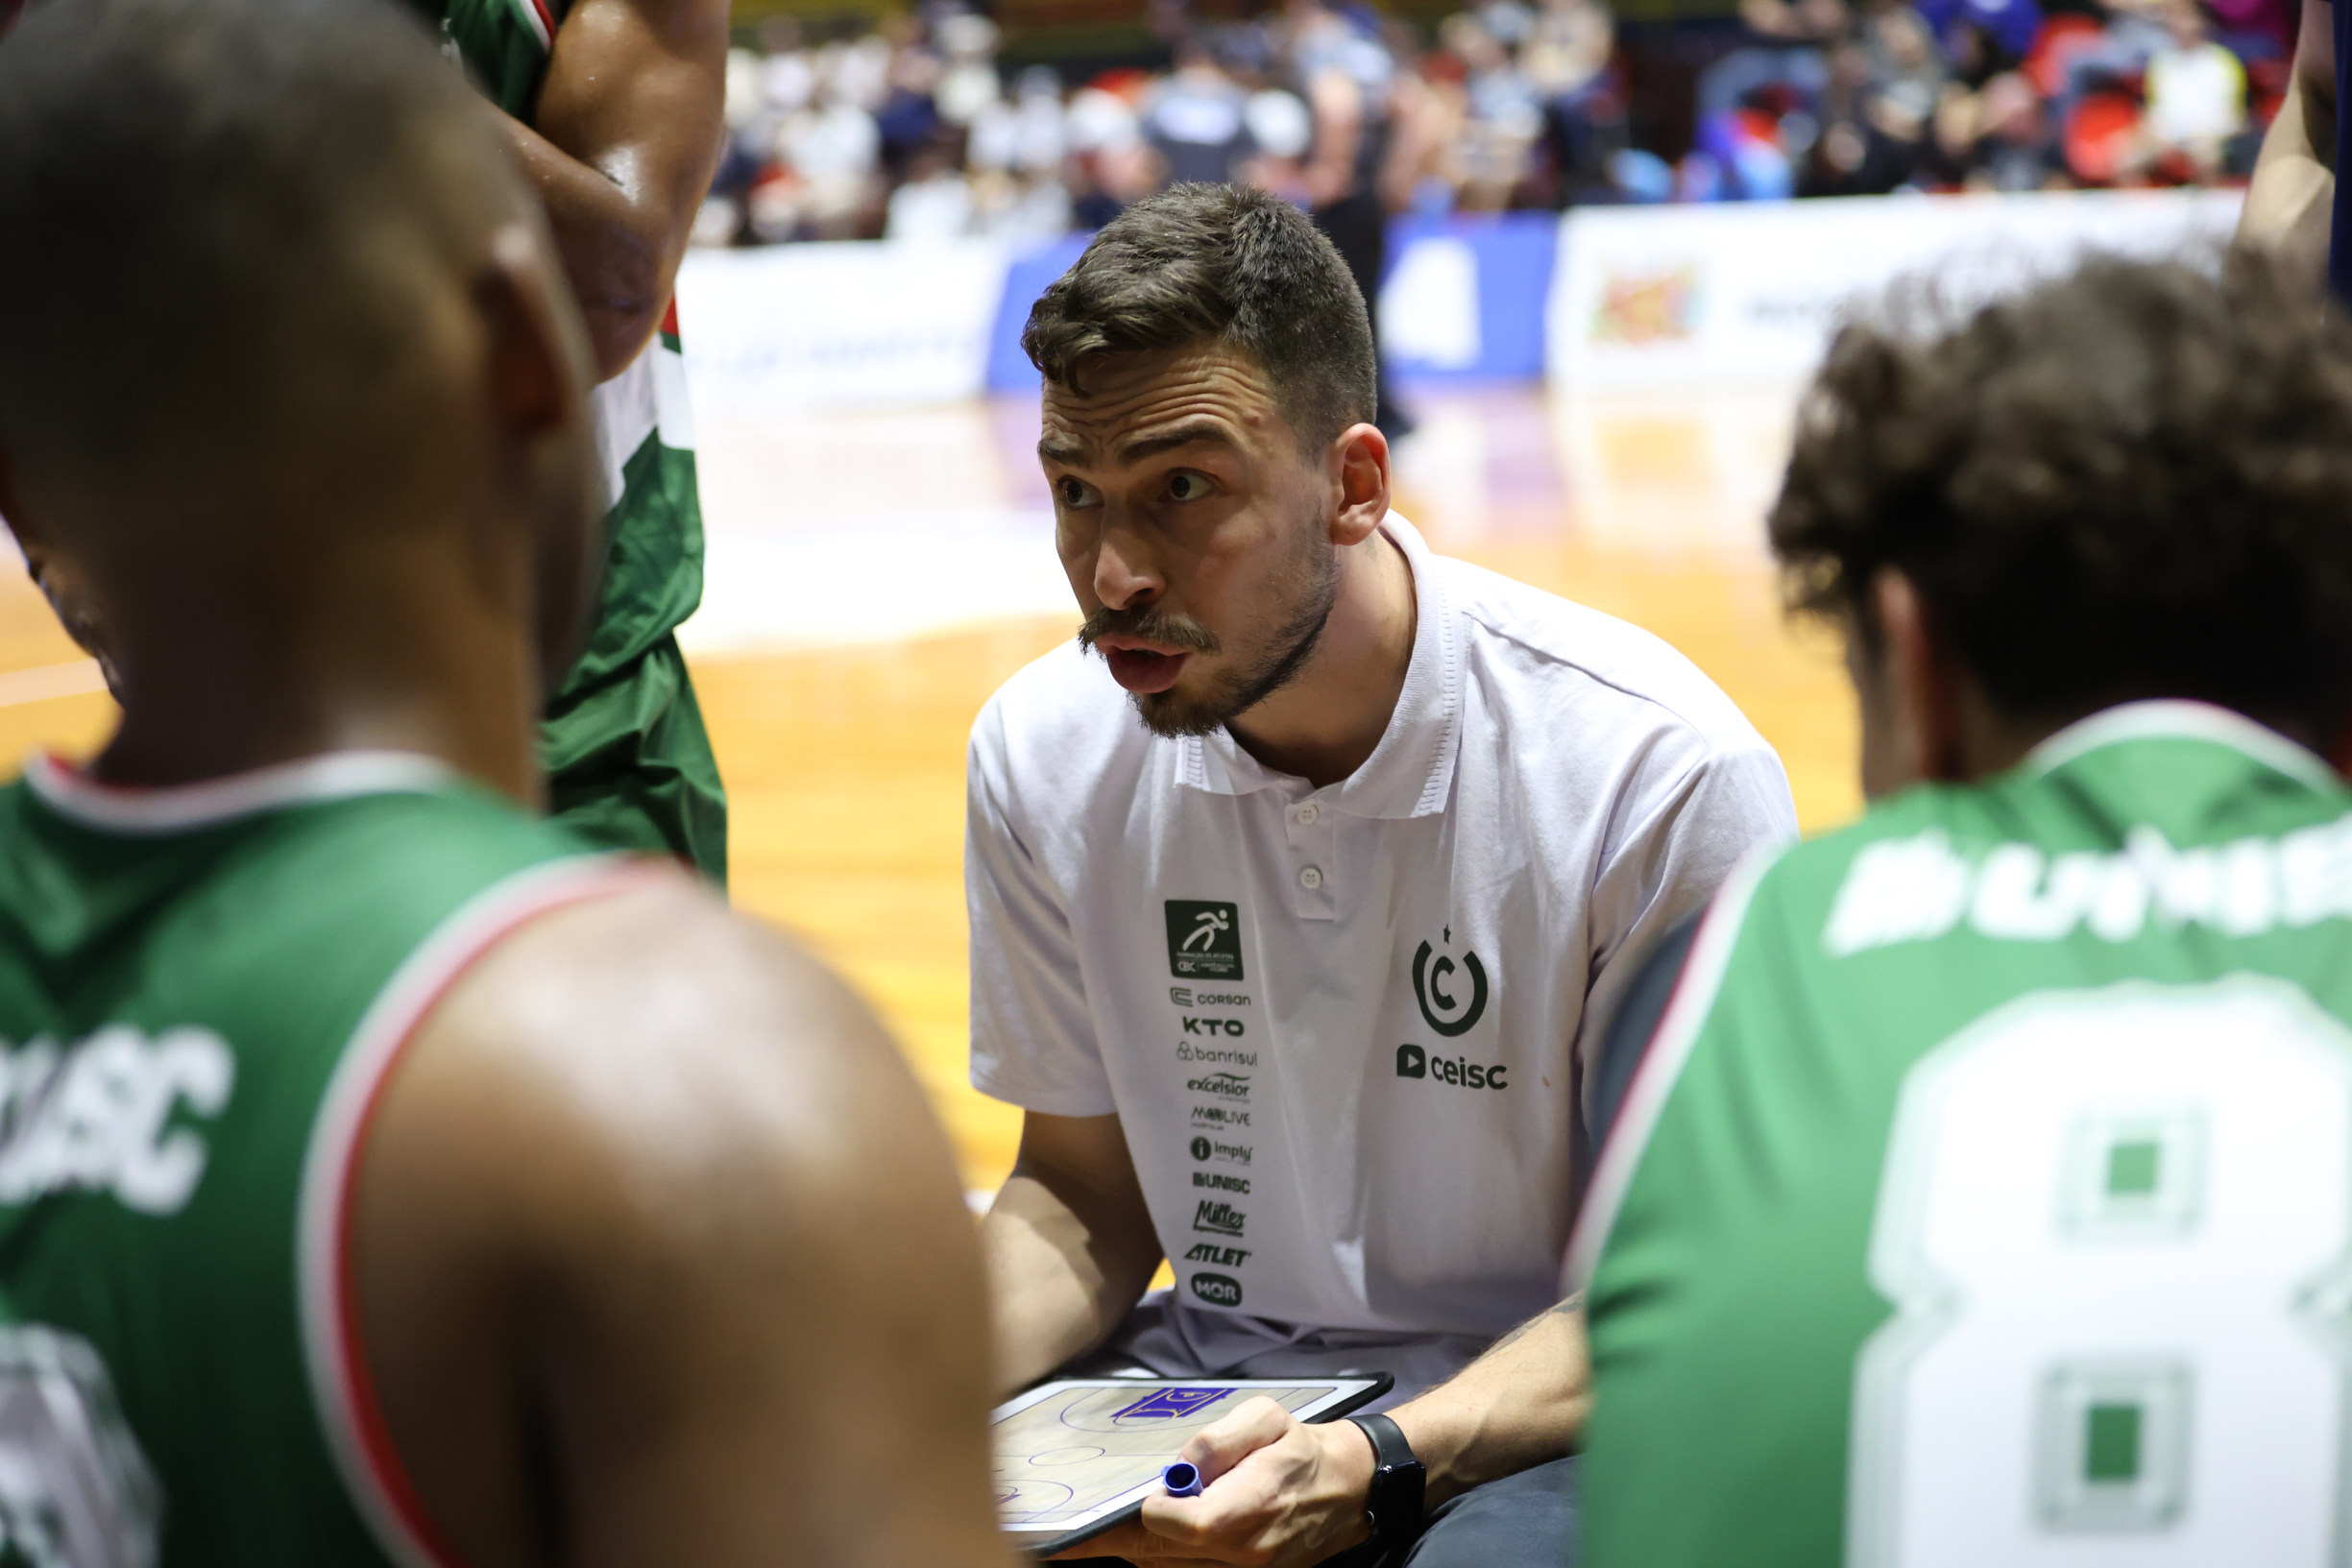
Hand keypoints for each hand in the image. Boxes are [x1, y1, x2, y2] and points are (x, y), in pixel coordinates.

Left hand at [1047, 1398, 1375, 1567]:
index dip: (1151, 1506)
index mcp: (1247, 1507)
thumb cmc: (1301, 1448)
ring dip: (1133, 1551)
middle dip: (1110, 1542)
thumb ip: (1217, 1438)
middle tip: (1058, 1541)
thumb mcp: (1266, 1418)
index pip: (1170, 1523)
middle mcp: (1242, 1552)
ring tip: (1097, 1535)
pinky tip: (1144, 1539)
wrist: (1348, 1489)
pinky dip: (1161, 1557)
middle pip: (1156, 1555)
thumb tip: (1178, 1467)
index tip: (1148, 1488)